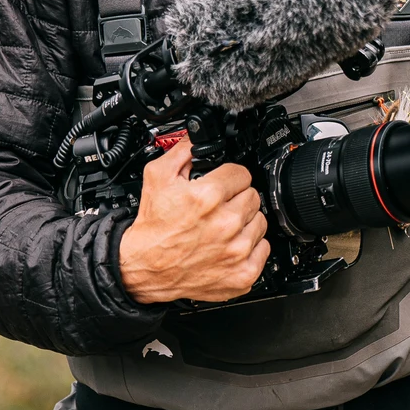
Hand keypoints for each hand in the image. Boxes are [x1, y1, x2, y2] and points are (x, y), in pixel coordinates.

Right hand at [117, 136, 269, 303]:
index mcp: (208, 197)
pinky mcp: (242, 273)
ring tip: (223, 226)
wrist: (145, 268)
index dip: (229, 177)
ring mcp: (236, 251)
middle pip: (253, 196)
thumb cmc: (153, 227)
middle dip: (236, 198)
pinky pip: (264, 249)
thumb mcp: (157, 176)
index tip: (220, 185)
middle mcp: (225, 224)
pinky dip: (251, 247)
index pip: (241, 173)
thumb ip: (182, 150)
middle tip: (218, 207)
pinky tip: (231, 245)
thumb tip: (197, 136)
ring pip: (260, 221)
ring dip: (245, 221)